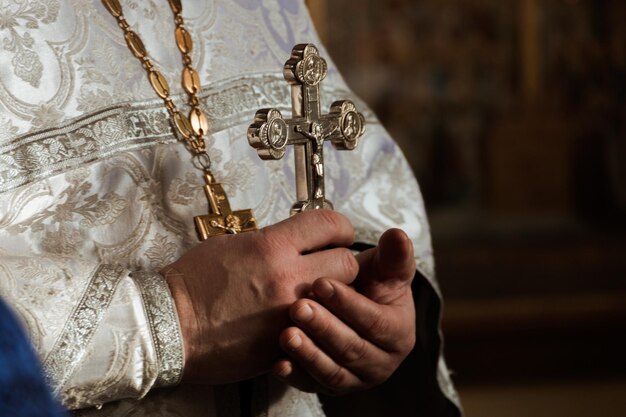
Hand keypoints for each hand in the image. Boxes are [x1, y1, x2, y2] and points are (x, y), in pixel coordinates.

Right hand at [162, 210, 358, 383]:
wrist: (168, 324)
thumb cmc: (194, 283)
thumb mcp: (232, 244)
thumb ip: (271, 241)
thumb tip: (296, 241)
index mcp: (271, 247)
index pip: (329, 224)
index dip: (340, 227)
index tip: (338, 233)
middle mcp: (285, 278)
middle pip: (346, 263)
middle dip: (341, 262)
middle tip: (329, 266)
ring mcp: (287, 313)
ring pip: (340, 299)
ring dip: (334, 295)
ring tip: (316, 295)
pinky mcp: (284, 342)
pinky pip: (316, 328)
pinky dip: (314, 322)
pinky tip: (299, 319)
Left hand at [273, 228, 415, 394]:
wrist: (353, 304)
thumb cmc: (370, 282)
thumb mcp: (384, 268)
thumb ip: (392, 255)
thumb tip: (399, 235)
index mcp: (399, 333)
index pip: (376, 322)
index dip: (349, 303)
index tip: (321, 282)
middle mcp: (381, 362)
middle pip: (353, 348)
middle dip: (324, 328)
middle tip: (298, 307)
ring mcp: (355, 378)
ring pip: (333, 371)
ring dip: (309, 353)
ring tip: (286, 333)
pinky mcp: (330, 386)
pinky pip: (312, 385)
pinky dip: (295, 375)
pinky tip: (277, 363)